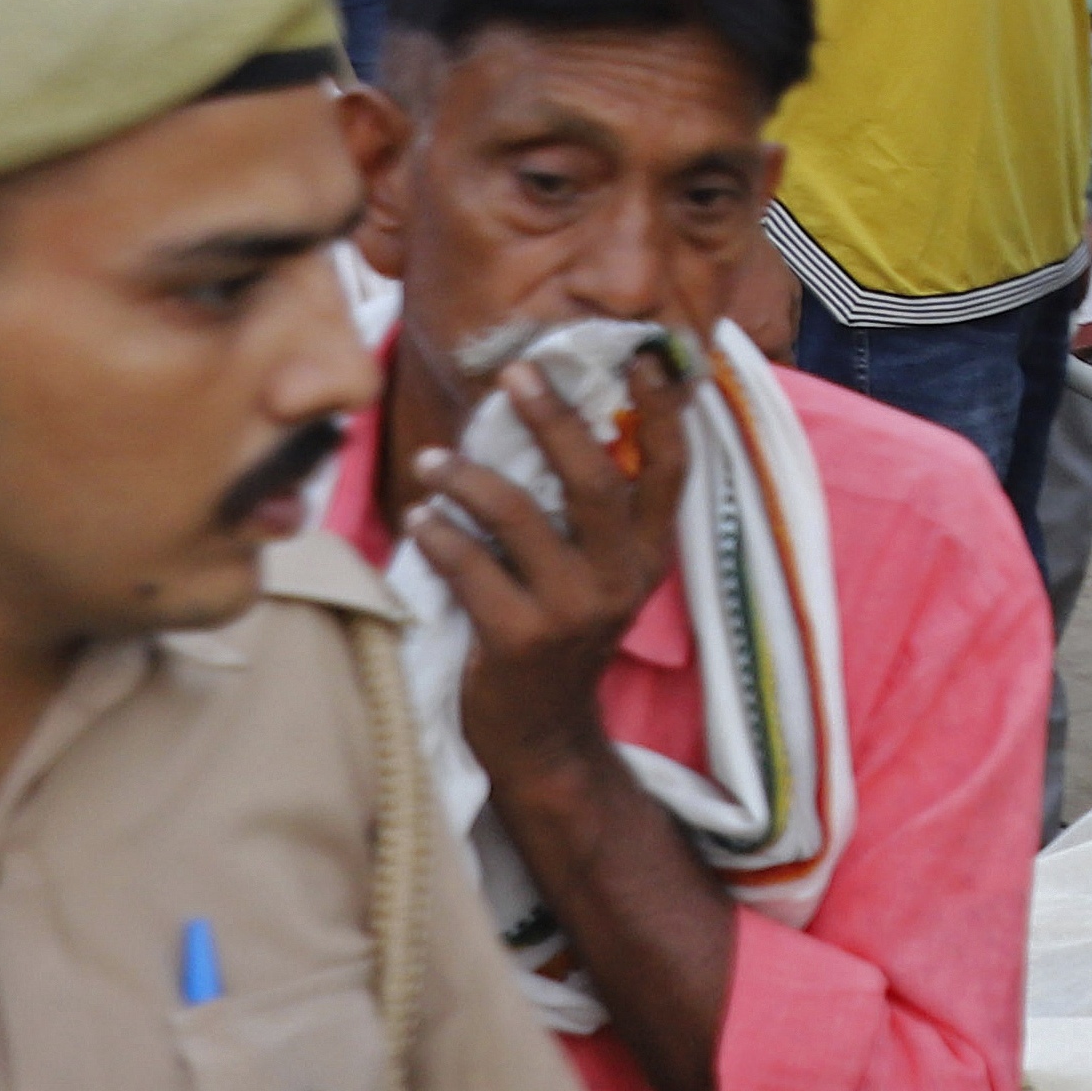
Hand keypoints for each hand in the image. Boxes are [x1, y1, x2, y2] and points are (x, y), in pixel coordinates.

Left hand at [406, 346, 693, 795]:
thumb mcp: (597, 575)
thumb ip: (589, 515)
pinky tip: (420, 518)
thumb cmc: (560, 633)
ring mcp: (573, 610)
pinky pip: (471, 566)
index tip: (641, 355)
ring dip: (469, 478)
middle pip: (595, 479)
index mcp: (648, 556)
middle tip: (516, 373)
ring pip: (520, 516)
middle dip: (554, 419)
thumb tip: (551, 419)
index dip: (662, 410)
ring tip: (432, 461)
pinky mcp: (519, 639)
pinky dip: (439, 533)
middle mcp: (622, 579)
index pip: (671, 471)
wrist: (543, 735)